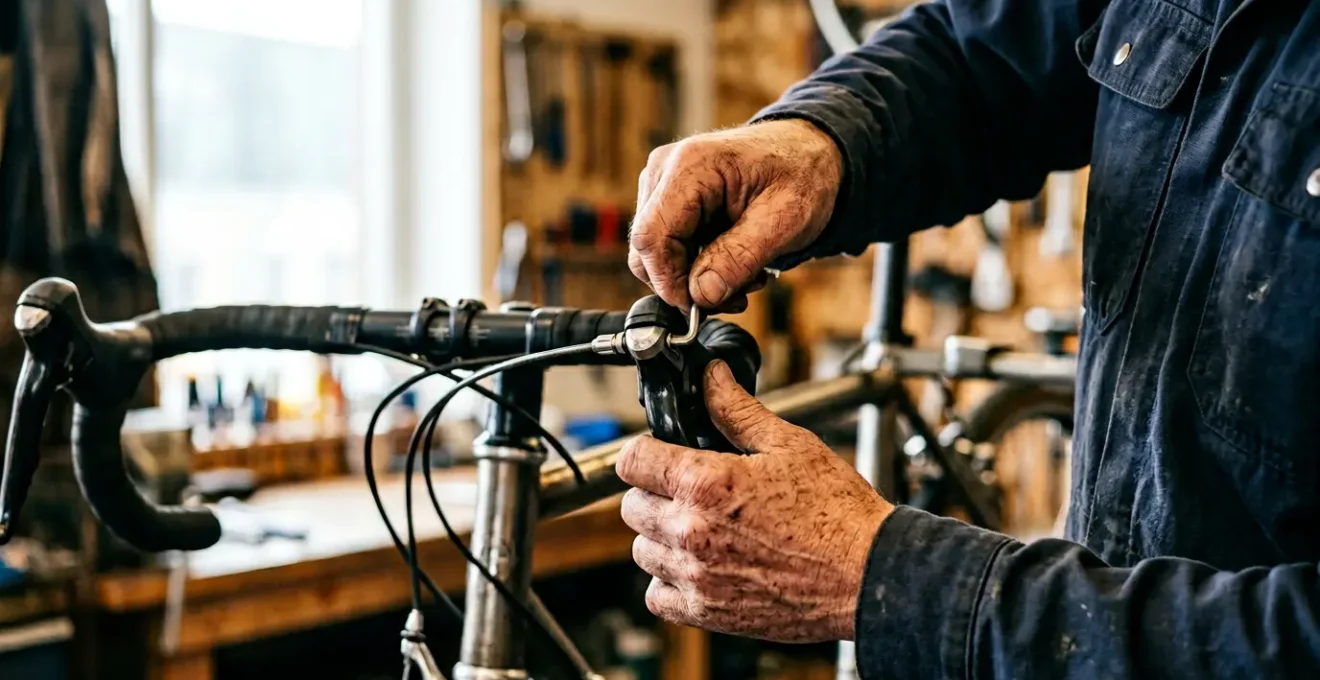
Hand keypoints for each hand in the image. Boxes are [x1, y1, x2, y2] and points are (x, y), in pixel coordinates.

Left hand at [616, 361, 891, 641]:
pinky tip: (700, 566)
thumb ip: (737, 410)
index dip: (645, 452)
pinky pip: (659, 596)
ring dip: (662, 538)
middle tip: (691, 492)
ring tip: (701, 528)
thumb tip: (711, 377)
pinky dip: (670, 582)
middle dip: (655, 493)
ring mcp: (697, 576)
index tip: (660, 455)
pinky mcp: (708, 613)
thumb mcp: (788, 444)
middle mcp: (691, 531)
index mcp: (705, 483)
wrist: (868, 575)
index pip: (632, 461)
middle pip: (632, 507)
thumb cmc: (837, 510)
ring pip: (643, 551)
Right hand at [629, 119, 843, 310]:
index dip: (670, 282)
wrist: (807, 153)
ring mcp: (663, 183)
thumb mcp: (785, 218)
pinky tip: (733, 264)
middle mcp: (665, 170)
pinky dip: (697, 266)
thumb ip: (740, 257)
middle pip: (648, 249)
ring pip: (656, 253)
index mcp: (690, 166)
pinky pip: (668, 247)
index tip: (700, 308)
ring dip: (696, 278)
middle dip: (686, 284)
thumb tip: (701, 294)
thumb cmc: (801, 173)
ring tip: (745, 277)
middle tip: (735, 297)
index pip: (652, 238)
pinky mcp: (669, 199)